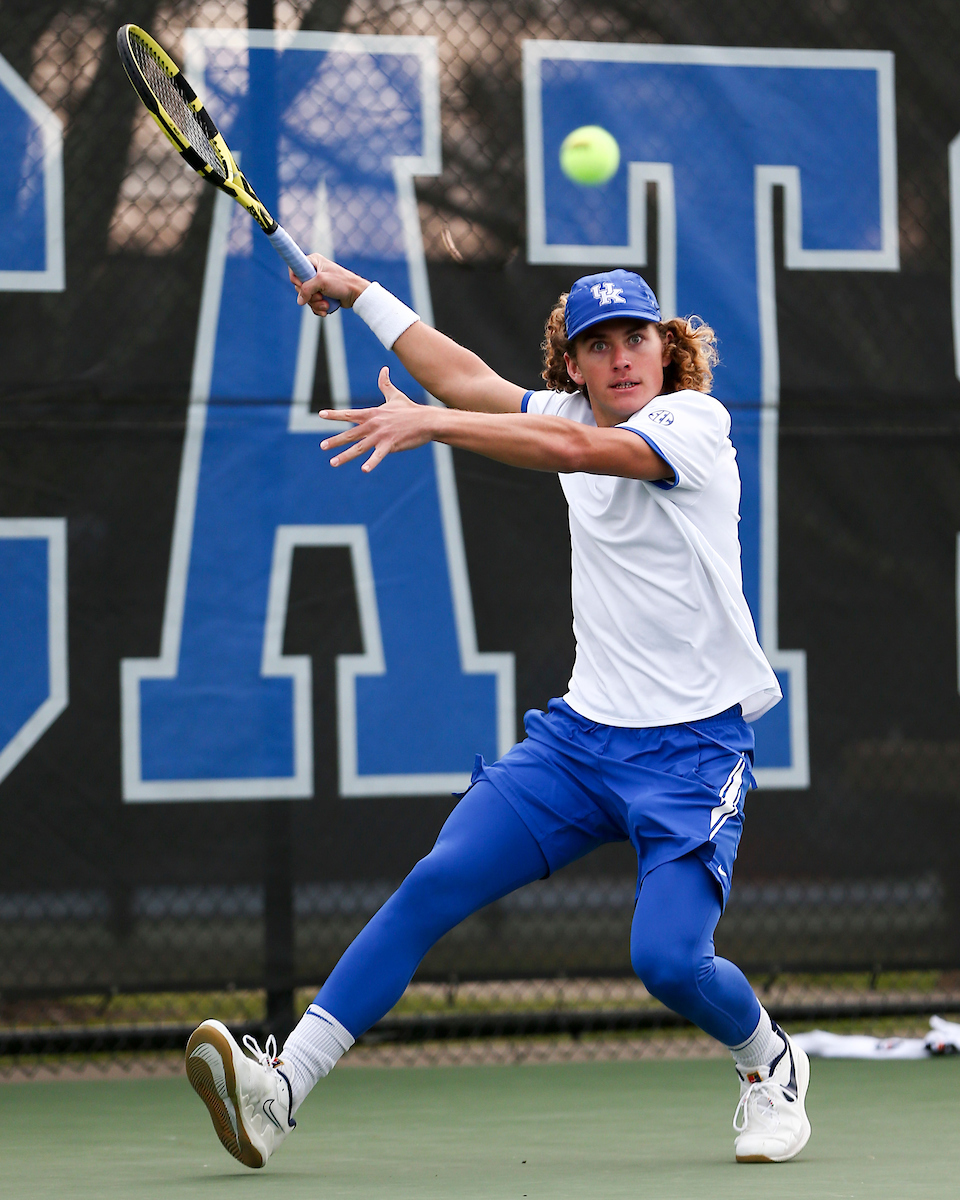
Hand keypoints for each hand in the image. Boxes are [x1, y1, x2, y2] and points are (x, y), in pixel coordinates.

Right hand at [288, 254, 369, 314]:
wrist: (357, 294)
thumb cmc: (342, 283)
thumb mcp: (322, 281)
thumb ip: (307, 289)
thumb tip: (300, 301)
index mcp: (313, 262)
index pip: (294, 268)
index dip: (296, 279)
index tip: (302, 286)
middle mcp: (314, 272)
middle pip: (299, 287)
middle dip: (309, 296)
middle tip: (320, 296)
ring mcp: (317, 284)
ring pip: (306, 297)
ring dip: (315, 304)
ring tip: (326, 304)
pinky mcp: (321, 294)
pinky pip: (312, 303)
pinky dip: (318, 308)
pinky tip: (326, 308)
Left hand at [319, 368, 438, 471]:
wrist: (427, 421)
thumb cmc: (410, 410)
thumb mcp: (395, 396)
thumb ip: (385, 384)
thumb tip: (384, 369)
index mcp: (373, 413)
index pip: (350, 414)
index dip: (335, 414)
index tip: (321, 414)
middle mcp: (374, 424)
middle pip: (351, 433)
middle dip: (335, 441)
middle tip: (322, 446)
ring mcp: (381, 435)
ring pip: (360, 447)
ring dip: (345, 456)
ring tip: (333, 462)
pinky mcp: (391, 445)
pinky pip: (379, 456)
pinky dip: (372, 462)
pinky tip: (364, 470)